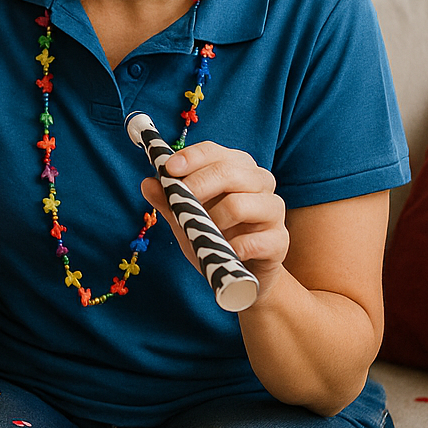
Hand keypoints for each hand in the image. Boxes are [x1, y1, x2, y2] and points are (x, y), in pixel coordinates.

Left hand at [139, 141, 288, 303]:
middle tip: (180, 202)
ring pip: (240, 204)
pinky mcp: (280, 239)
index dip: (191, 157)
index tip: (169, 169)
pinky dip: (232, 248)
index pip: (214, 152)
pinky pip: (254, 241)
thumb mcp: (186, 219)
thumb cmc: (215, 238)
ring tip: (205, 233)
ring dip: (214, 220)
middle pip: (230, 171)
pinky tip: (225, 251)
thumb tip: (148, 183)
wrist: (243, 276)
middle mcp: (260, 181)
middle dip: (198, 185)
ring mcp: (273, 209)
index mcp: (237, 167)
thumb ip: (169, 201)